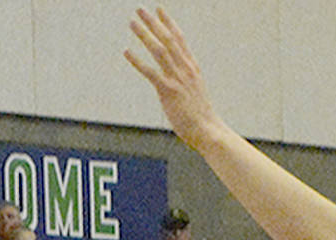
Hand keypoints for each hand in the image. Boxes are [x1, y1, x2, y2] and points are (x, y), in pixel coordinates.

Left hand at [127, 8, 224, 149]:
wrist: (209, 131)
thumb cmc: (202, 117)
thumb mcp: (196, 92)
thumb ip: (186, 82)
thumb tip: (180, 81)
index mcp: (192, 67)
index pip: (179, 39)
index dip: (168, 23)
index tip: (159, 10)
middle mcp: (185, 69)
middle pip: (168, 39)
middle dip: (153, 22)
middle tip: (140, 9)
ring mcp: (177, 79)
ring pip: (159, 50)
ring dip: (145, 34)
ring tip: (132, 22)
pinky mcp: (169, 91)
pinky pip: (150, 72)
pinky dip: (137, 60)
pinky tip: (126, 51)